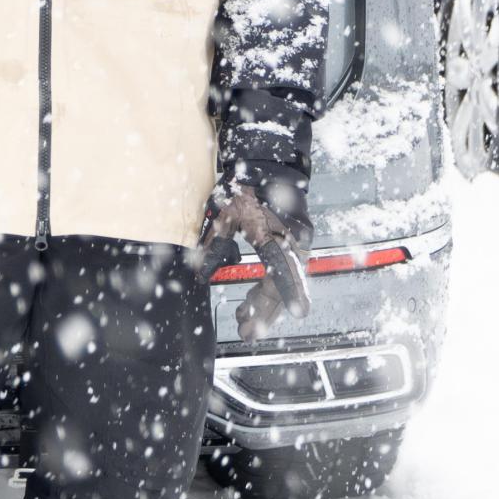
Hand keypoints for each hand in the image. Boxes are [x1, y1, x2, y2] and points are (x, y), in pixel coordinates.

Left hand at [201, 185, 311, 341]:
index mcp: (272, 231)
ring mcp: (296, 243)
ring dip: (265, 303)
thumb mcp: (225, 215)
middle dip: (265, 311)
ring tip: (243, 320)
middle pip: (282, 283)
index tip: (298, 312)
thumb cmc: (244, 187)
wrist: (266, 166)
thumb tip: (201, 275)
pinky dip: (269, 289)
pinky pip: (284, 273)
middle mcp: (291, 240)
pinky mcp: (294, 246)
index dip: (290, 289)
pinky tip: (251, 301)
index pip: (282, 265)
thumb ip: (215, 246)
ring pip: (283, 282)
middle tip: (246, 332)